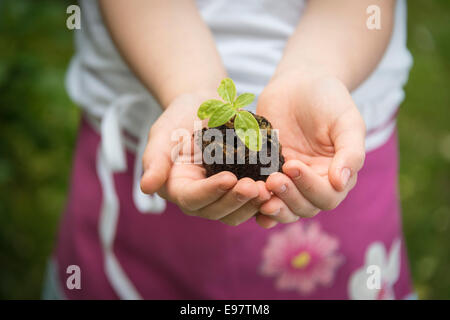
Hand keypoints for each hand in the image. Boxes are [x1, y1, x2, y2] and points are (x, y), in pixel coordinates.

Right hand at [140, 92, 269, 225]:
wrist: (205, 108)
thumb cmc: (180, 117)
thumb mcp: (163, 132)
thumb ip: (154, 159)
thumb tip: (147, 187)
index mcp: (177, 188)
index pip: (191, 198)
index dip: (210, 192)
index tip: (229, 178)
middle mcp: (199, 198)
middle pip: (215, 211)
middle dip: (236, 201)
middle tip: (256, 187)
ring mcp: (220, 196)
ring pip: (235, 212)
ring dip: (252, 205)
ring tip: (270, 189)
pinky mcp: (238, 190)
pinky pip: (250, 202)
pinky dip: (263, 199)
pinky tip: (277, 188)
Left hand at [255, 70, 365, 225]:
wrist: (299, 83)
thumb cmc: (328, 99)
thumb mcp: (346, 121)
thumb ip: (351, 152)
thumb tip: (341, 183)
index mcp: (336, 174)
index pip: (327, 196)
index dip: (310, 187)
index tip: (292, 166)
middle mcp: (313, 182)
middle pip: (304, 207)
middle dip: (289, 197)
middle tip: (272, 180)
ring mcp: (289, 180)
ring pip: (284, 208)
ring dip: (273, 206)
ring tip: (259, 192)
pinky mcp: (268, 172)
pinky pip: (264, 196)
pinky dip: (256, 203)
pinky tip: (246, 199)